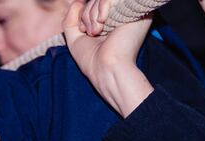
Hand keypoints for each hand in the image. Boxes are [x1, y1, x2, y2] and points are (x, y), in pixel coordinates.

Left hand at [63, 0, 153, 116]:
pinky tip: (102, 24)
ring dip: (92, 14)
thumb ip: (71, 19)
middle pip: (96, 0)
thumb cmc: (92, 59)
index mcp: (111, 20)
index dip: (83, 14)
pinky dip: (101, 8)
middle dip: (86, 14)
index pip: (93, 4)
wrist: (106, 69)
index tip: (83, 30)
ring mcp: (128, 10)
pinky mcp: (134, 8)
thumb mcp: (75, 38)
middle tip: (91, 33)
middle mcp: (121, 13)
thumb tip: (77, 2)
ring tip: (96, 31)